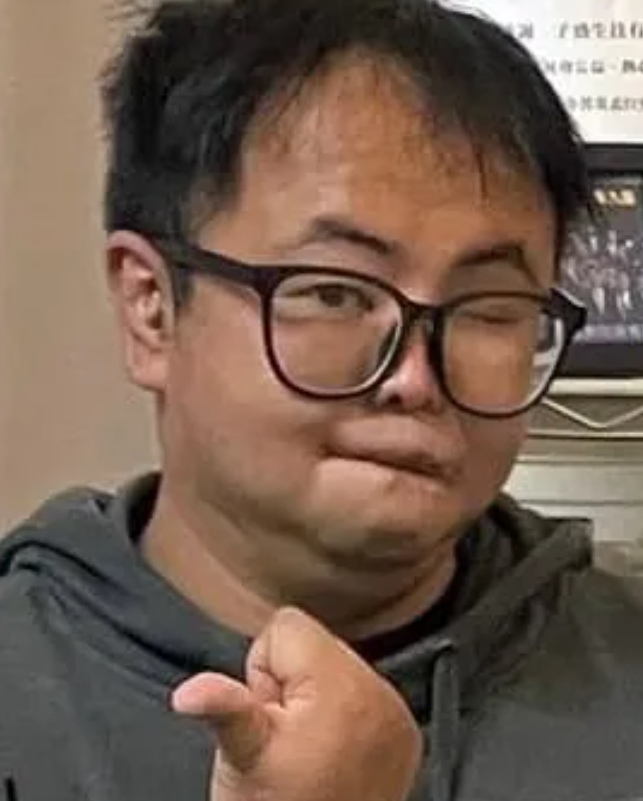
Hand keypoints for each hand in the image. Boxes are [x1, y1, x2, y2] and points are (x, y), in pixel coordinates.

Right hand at [172, 607, 421, 800]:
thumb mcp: (242, 757)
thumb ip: (224, 707)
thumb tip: (188, 692)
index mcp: (342, 687)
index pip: (287, 624)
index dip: (262, 670)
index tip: (267, 716)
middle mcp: (380, 693)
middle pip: (314, 642)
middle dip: (290, 680)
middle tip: (285, 735)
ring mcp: (397, 714)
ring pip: (335, 664)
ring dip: (316, 694)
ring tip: (307, 745)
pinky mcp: (405, 731)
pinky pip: (361, 691)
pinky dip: (342, 712)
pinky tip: (332, 750)